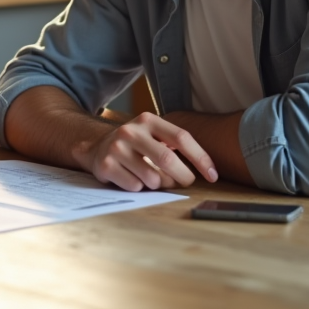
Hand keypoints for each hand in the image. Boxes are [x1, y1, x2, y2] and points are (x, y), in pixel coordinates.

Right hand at [74, 112, 217, 191]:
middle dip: (183, 177)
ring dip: (159, 185)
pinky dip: (140, 188)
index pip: (181, 138)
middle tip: (186, 182)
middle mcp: (131, 131)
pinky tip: (132, 178)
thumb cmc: (134, 145)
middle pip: (168, 160)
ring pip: (153, 179)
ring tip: (151, 177)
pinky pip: (135, 187)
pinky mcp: (106, 165)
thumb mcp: (152, 135)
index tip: (213, 175)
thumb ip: (174, 144)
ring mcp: (117, 148)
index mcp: (148, 120)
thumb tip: (206, 168)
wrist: (95, 146)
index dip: (201, 158)